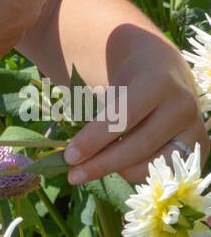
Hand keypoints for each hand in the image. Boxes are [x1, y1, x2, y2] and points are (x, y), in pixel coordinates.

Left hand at [63, 39, 210, 185]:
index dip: (93, 141)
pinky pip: (165, 172)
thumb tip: (41, 103)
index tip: (67, 156)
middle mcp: (182, 104)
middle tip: (71, 172)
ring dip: (118, 171)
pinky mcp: (199, 146)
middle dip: (100, 163)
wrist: (159, 63)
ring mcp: (194, 127)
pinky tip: (117, 168)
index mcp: (156, 79)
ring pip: (152, 165)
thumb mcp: (102, 65)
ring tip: (90, 169)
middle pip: (136, 148)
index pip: (121, 119)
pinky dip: (138, 173)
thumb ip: (75, 80)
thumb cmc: (119, 67)